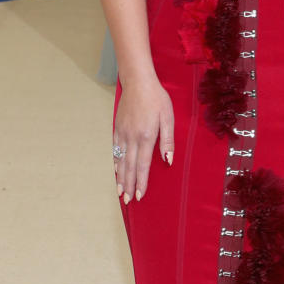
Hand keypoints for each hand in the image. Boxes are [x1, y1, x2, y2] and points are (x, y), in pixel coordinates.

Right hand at [112, 76, 173, 203]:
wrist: (138, 82)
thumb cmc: (156, 98)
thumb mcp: (168, 118)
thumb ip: (167, 141)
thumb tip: (167, 161)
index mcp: (146, 137)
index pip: (143, 166)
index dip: (142, 182)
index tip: (140, 195)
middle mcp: (132, 138)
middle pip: (130, 167)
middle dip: (129, 186)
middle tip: (127, 201)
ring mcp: (123, 134)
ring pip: (121, 161)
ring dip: (120, 178)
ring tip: (120, 192)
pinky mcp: (117, 128)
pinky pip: (115, 150)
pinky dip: (115, 163)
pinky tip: (116, 171)